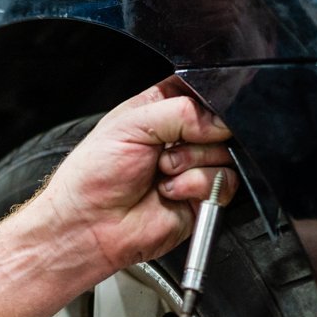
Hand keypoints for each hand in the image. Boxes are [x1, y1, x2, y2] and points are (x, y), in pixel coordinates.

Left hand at [37, 81, 234, 273]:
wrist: (91, 224)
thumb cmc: (93, 175)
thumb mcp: (130, 124)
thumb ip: (181, 112)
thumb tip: (220, 121)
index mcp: (161, 109)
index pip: (201, 91)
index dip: (203, 101)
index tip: (190, 114)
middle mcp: (181, 136)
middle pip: (220, 123)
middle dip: (194, 137)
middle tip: (163, 151)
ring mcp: (193, 166)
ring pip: (226, 153)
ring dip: (191, 163)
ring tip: (162, 173)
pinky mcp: (202, 195)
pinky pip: (225, 182)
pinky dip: (197, 186)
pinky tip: (170, 190)